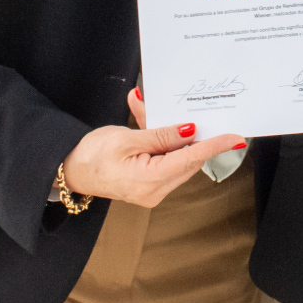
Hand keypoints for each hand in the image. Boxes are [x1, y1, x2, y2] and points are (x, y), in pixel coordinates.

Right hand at [59, 88, 244, 208]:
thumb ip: (160, 135)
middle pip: (187, 159)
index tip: (235, 137)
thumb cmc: (90, 155)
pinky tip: (151, 125)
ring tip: (152, 114)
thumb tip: (189, 130)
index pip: (191, 159)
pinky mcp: (149, 185)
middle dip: (190, 134)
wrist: (68, 171)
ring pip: (178, 159)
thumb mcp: (125, 139)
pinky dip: (165, 144)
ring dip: (174, 137)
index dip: (215, 145)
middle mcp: (155, 191)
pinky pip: (167, 162)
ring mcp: (152, 190)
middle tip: (190, 110)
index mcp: (149, 181)